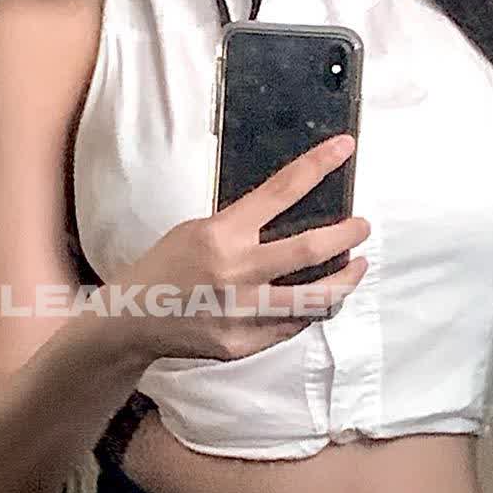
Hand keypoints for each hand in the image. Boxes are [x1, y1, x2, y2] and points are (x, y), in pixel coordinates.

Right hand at [111, 133, 369, 360]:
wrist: (131, 321)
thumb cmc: (166, 268)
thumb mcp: (196, 230)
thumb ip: (242, 226)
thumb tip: (294, 215)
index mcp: (221, 234)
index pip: (280, 191)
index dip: (318, 166)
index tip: (345, 148)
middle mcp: (235, 273)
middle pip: (310, 250)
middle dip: (346, 234)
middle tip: (361, 226)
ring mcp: (241, 313)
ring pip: (315, 299)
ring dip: (345, 280)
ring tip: (357, 266)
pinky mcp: (243, 343)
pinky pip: (293, 325)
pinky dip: (312, 308)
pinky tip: (321, 297)